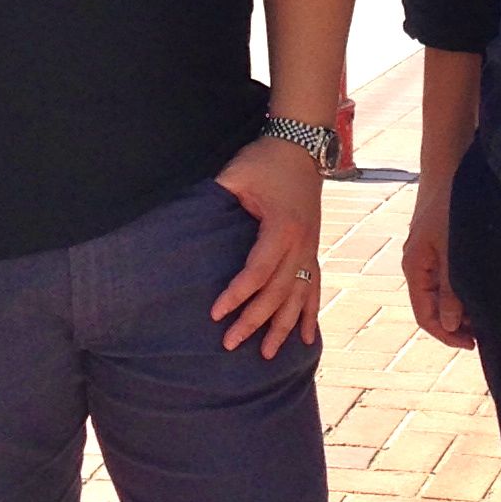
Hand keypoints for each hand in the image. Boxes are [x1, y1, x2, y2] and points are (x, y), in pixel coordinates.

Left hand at [212, 134, 324, 356]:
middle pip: (278, 292)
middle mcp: (301, 243)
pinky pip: (315, 287)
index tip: (216, 313)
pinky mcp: (313, 248)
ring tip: (268, 355)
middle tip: (230, 343)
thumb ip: (217, 198)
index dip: (237, 294)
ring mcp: (311, 248)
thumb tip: (186, 220)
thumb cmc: (265, 159)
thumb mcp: (237, 175)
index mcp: (282, 227)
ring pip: (299, 297)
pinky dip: (309, 313)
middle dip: (254, 321)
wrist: (301, 145)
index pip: (258, 271)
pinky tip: (306, 338)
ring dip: (283, 327)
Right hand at [401, 186, 475, 348]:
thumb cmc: (449, 205)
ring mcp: (430, 256)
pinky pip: (449, 278)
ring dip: (462, 308)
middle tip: (486, 332)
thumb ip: (450, 287)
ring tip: (488, 314)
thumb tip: (451, 323)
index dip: (447, 334)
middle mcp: (419, 265)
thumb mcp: (452, 249)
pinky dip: (463, 290)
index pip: (425, 316)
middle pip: (433, 308)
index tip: (472, 343)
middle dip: (457, 324)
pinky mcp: (441, 246)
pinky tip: (482, 291)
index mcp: (415, 268)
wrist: (449, 167)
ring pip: (443, 294)